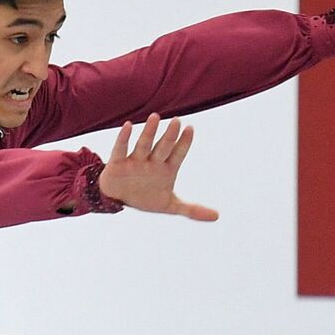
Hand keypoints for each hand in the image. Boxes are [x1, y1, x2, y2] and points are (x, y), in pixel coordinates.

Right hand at [99, 114, 217, 221]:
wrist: (118, 199)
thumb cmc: (145, 196)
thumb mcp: (169, 205)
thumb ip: (192, 209)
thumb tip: (217, 216)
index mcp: (166, 169)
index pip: (177, 154)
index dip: (184, 143)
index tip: (190, 129)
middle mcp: (152, 162)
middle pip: (162, 147)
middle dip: (170, 136)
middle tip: (177, 120)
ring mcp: (135, 161)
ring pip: (144, 145)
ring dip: (149, 132)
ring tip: (155, 117)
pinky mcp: (117, 163)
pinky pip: (120, 149)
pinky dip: (123, 138)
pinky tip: (128, 126)